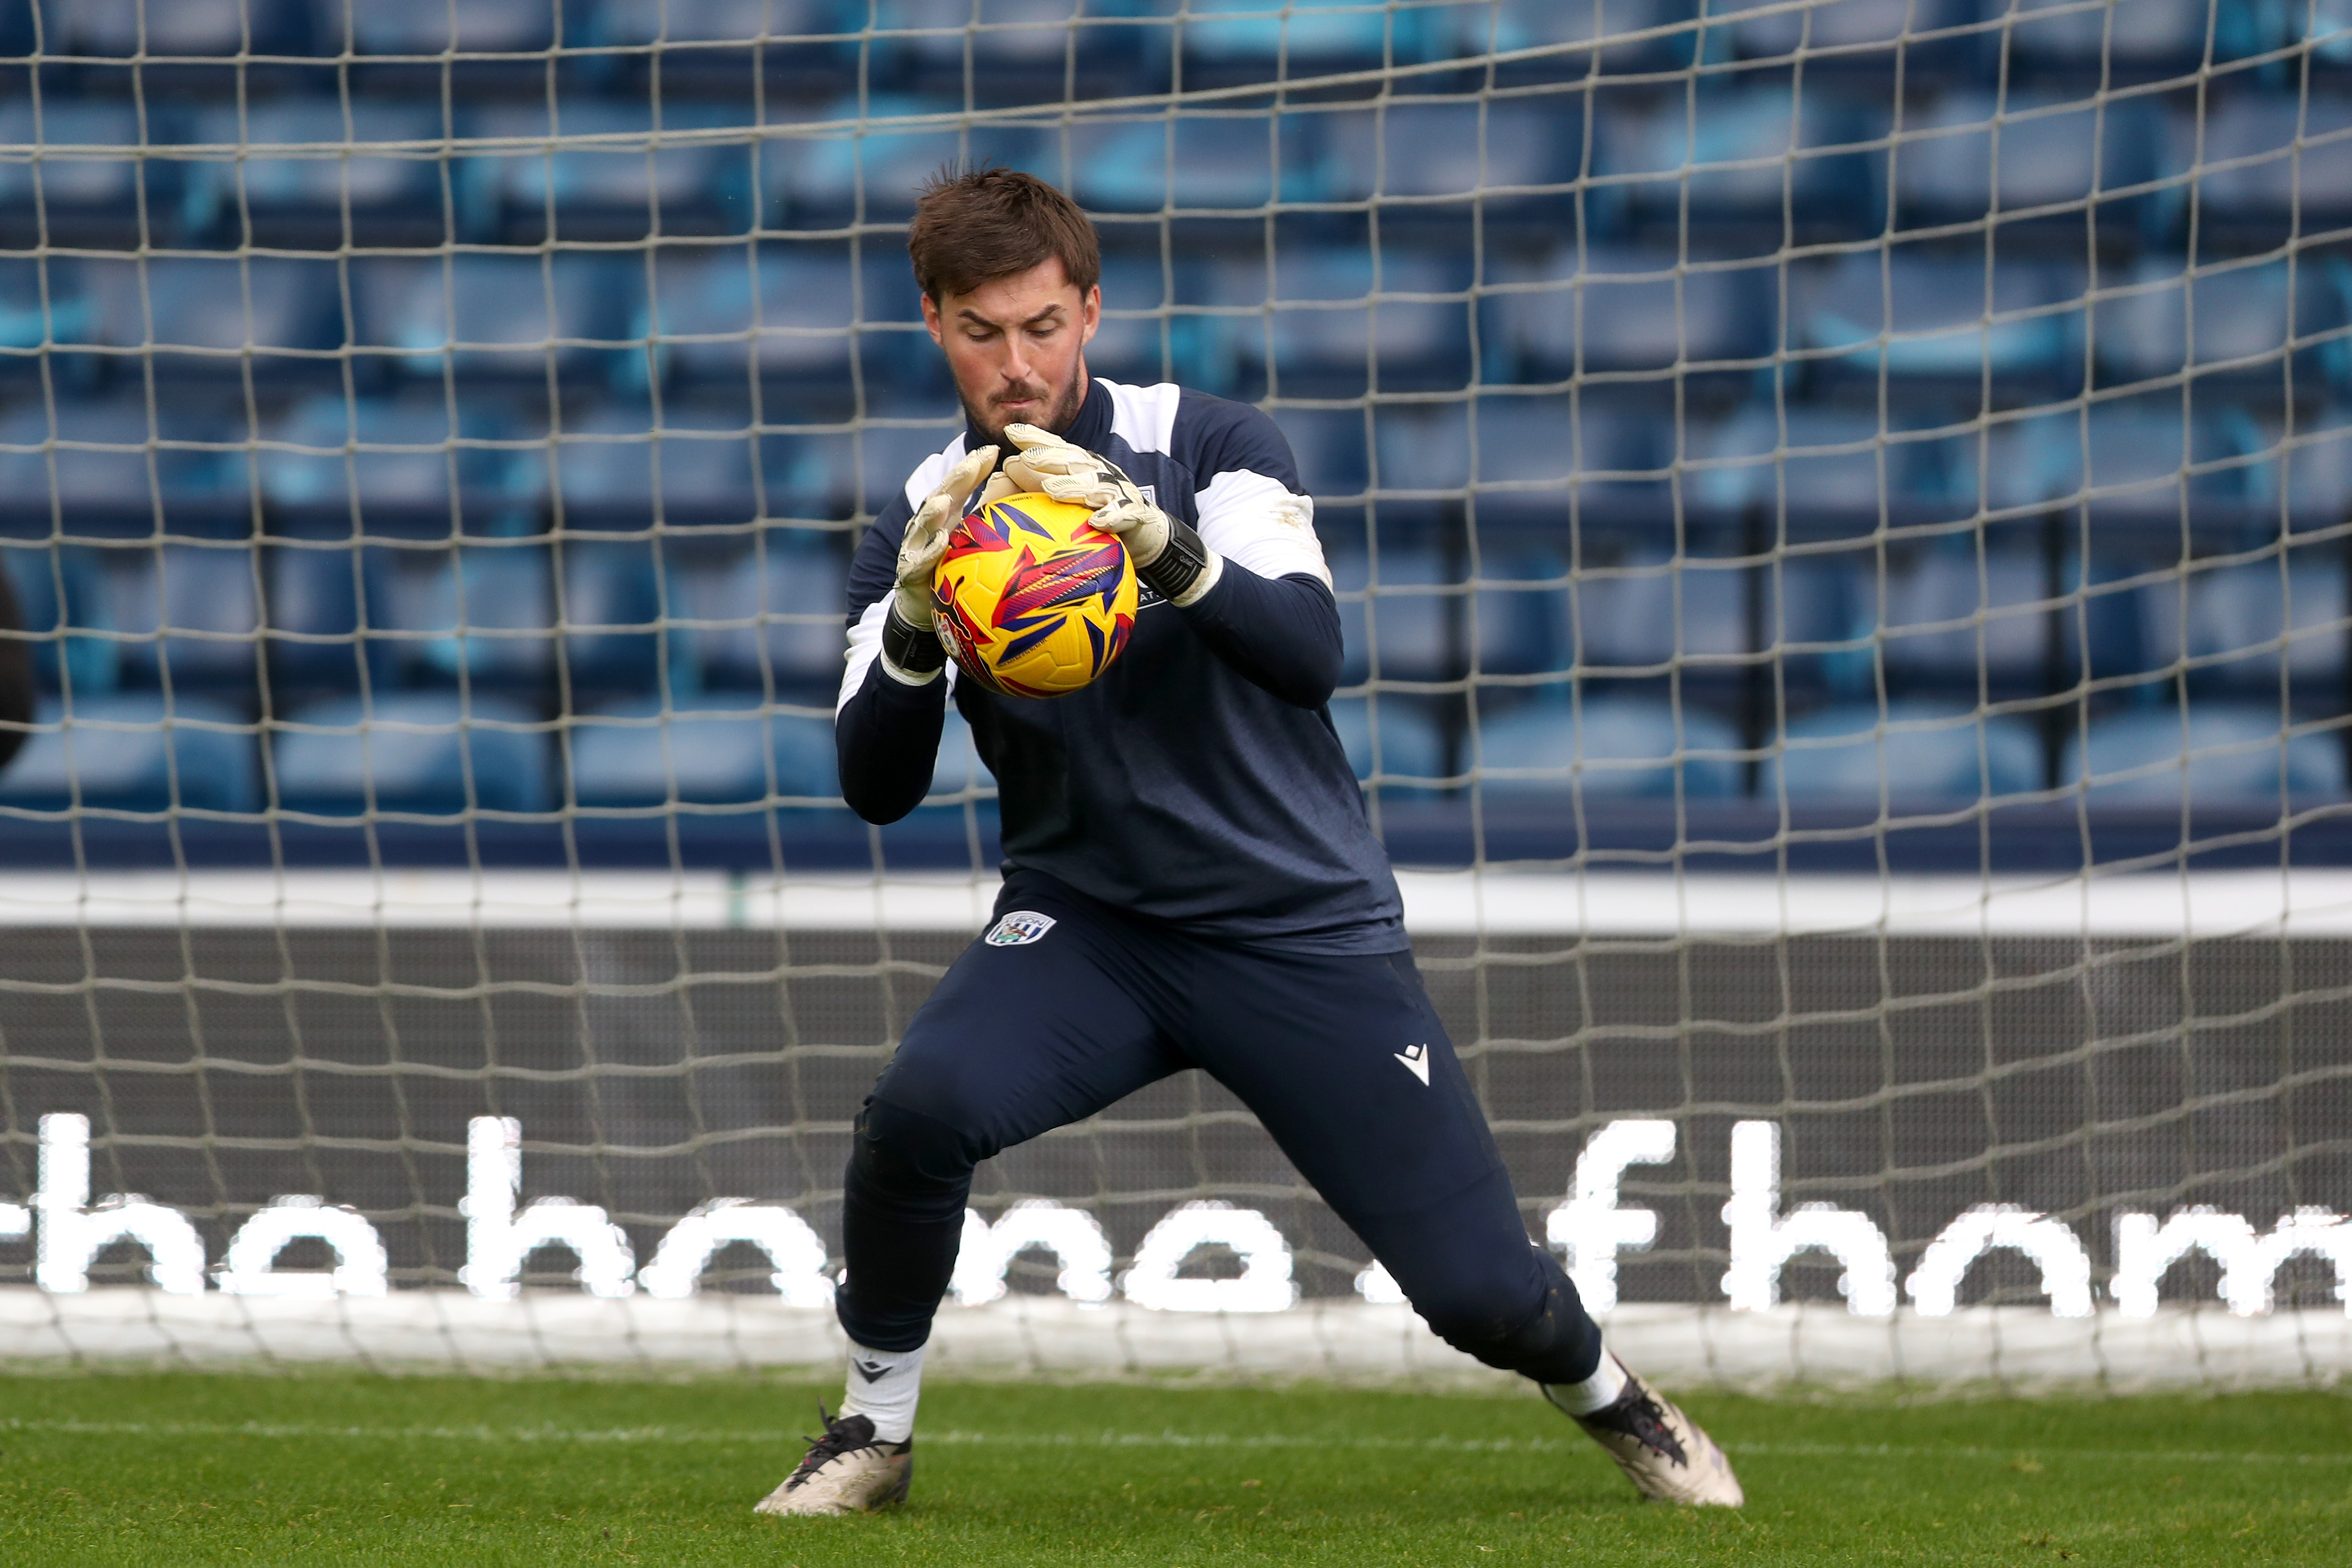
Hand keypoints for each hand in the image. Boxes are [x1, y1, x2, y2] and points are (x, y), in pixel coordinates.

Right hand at [895, 445, 1000, 627]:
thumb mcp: (975, 538)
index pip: (961, 485)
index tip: (994, 449)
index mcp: (946, 515)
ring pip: (924, 525)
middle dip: (957, 479)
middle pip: (943, 496)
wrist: (923, 605)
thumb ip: (992, 514)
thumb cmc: (953, 568)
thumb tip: (1020, 487)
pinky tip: (941, 541)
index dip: (975, 467)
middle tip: (974, 462)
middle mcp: (929, 526)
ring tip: (946, 500)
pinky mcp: (910, 572)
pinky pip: (920, 560)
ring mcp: (916, 547)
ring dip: (934, 512)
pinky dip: (930, 550)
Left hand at [1003, 423, 1219, 605]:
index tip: (1011, 432)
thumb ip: (1037, 483)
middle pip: (1073, 462)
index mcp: (1081, 467)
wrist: (1143, 530)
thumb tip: (1004, 469)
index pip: (1057, 449)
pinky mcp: (1134, 513)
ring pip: (1095, 486)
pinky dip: (1112, 516)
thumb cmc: (1096, 511)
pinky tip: (1098, 521)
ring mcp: (1117, 492)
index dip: (1036, 439)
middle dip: (1050, 458)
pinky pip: (1124, 514)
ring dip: (1074, 487)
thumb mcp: (1067, 495)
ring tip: (1052, 490)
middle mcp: (1098, 474)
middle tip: (1026, 457)